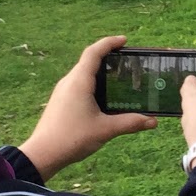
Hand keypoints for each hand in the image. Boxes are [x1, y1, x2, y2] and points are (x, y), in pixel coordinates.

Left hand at [19, 35, 156, 181]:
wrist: (42, 154)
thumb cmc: (72, 138)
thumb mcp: (105, 130)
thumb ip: (130, 123)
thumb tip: (153, 121)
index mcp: (79, 81)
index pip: (94, 52)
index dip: (109, 43)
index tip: (124, 40)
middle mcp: (69, 82)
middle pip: (89, 61)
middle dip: (108, 57)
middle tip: (127, 61)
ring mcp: (63, 91)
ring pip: (83, 74)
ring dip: (100, 72)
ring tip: (119, 78)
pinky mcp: (60, 102)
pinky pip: (78, 85)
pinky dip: (93, 84)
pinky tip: (104, 98)